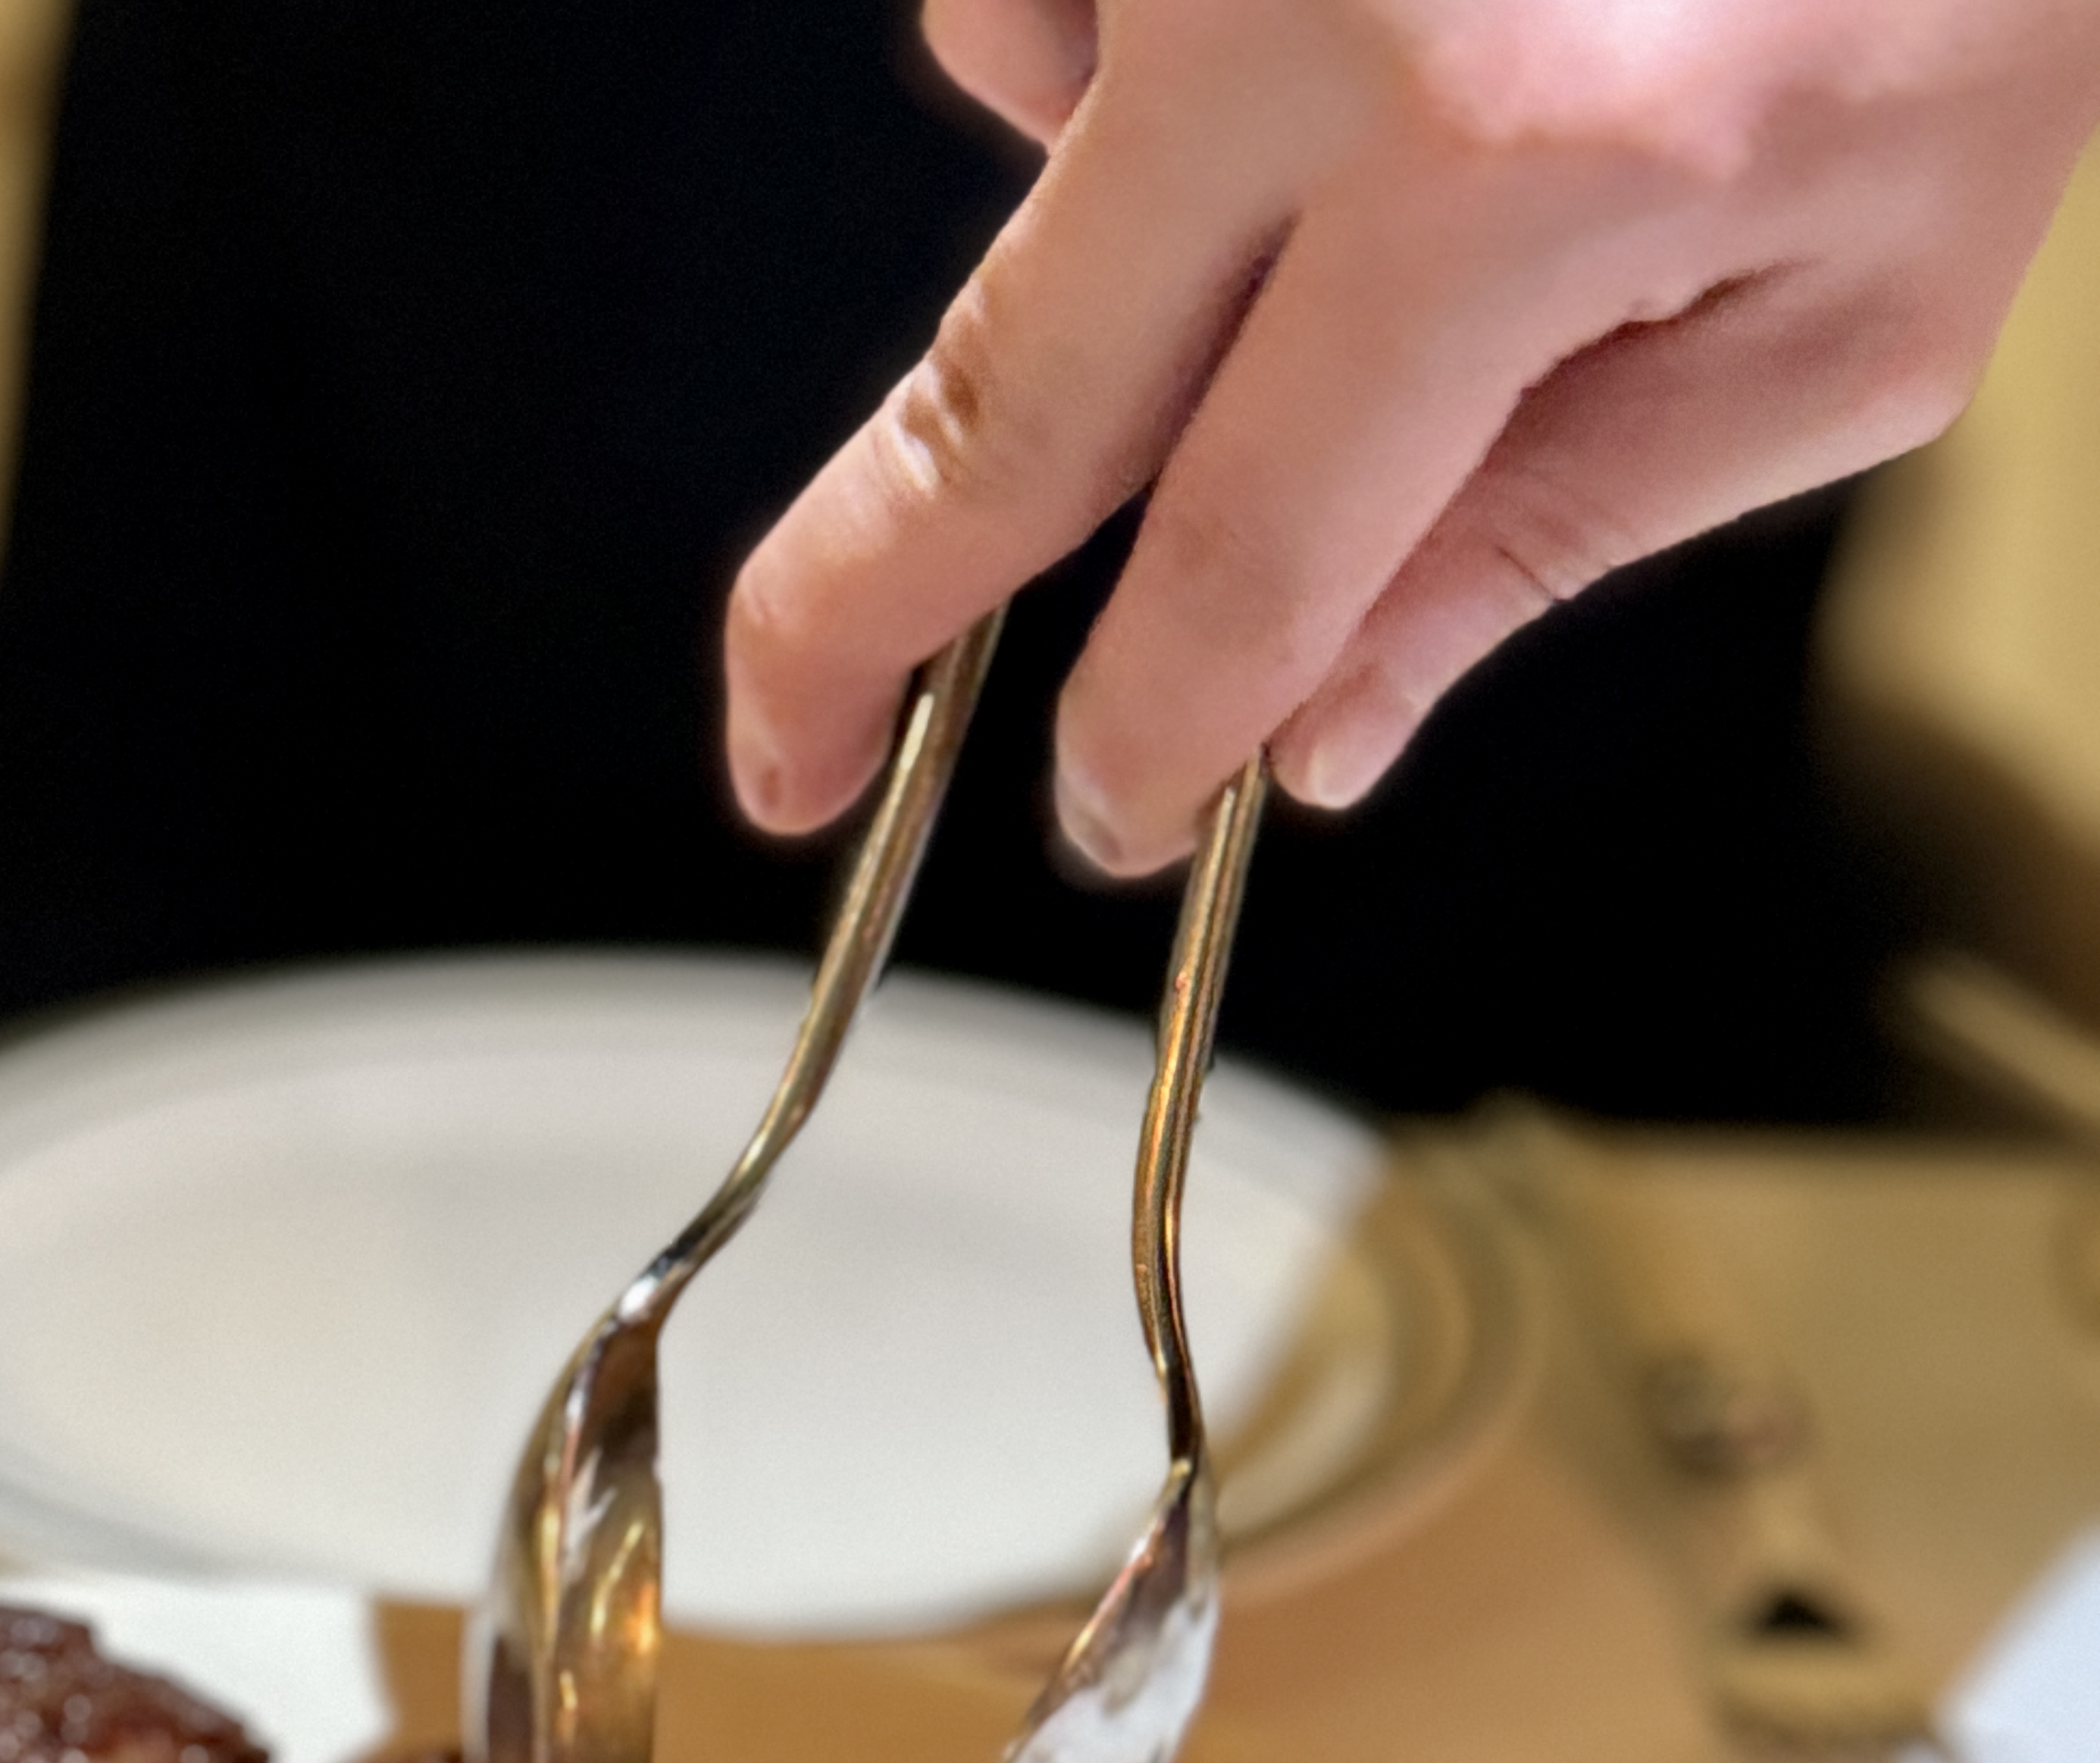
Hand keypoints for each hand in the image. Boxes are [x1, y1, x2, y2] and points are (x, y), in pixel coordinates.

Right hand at [724, 0, 2099, 872]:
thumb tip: (1326, 731)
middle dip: (847, 622)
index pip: (1237, 564)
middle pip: (998, 408)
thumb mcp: (1848, 296)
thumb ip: (1557, 532)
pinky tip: (1307, 18)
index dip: (1153, 737)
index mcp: (1515, 171)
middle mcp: (1320, 6)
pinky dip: (1136, 41)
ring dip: (1113, 217)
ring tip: (1344, 145)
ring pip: (1020, 138)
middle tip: (788, 754)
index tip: (1118, 808)